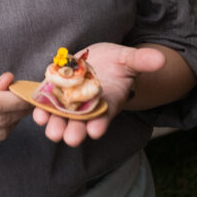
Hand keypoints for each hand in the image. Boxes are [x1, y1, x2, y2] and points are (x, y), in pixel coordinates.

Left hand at [32, 43, 165, 146]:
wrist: (100, 60)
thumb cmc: (117, 63)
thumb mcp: (130, 60)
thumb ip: (142, 61)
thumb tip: (161, 59)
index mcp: (107, 104)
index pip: (104, 117)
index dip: (100, 124)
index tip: (95, 131)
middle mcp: (88, 108)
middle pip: (80, 124)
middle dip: (74, 131)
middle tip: (69, 137)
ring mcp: (70, 102)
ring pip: (61, 118)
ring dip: (54, 123)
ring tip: (47, 125)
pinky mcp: (55, 92)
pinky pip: (47, 104)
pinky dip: (41, 108)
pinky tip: (36, 110)